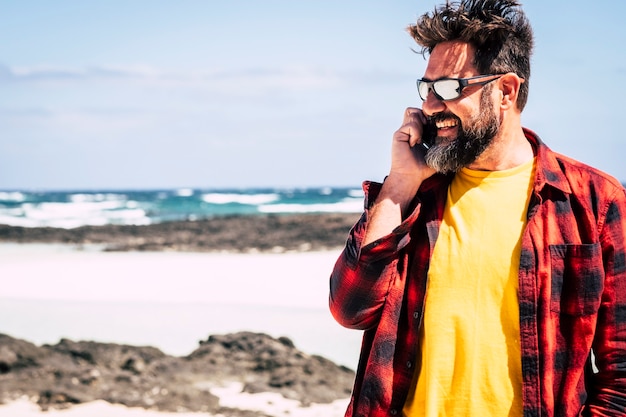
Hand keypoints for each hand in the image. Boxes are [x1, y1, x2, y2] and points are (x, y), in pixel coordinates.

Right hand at [362, 108, 435, 244]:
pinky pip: (410, 124)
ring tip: (421, 136)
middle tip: (429, 129)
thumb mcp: (436, 150)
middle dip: (424, 116)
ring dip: (420, 122)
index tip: (435, 126)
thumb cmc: (423, 167)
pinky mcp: (398, 135)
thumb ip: (442, 140)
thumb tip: (455, 131)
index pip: (421, 113)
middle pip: (415, 109)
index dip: (428, 115)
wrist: (411, 177)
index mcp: (416, 132)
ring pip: (412, 112)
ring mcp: (402, 132)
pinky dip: (416, 131)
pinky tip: (416, 142)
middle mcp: (408, 130)